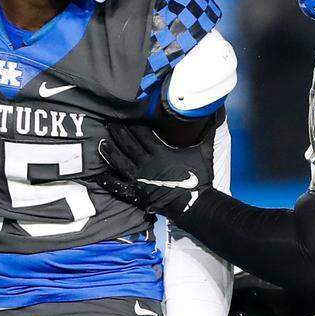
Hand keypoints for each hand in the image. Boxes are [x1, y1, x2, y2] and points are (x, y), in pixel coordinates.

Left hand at [94, 122, 214, 215]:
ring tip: (101, 141)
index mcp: (160, 152)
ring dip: (109, 151)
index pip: (142, 133)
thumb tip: (216, 111)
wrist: (194, 204)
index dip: (132, 123)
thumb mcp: (204, 151)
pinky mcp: (136, 192)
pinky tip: (98, 174)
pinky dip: (107, 180)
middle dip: (118, 132)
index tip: (125, 114)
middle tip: (107, 121)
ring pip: (119, 161)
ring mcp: (139, 178)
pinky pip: (117, 185)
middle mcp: (146, 163)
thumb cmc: (198, 178)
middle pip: (127, 144)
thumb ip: (207, 131)